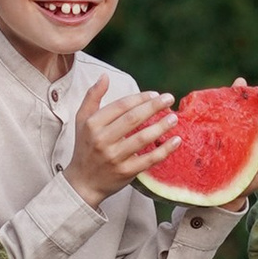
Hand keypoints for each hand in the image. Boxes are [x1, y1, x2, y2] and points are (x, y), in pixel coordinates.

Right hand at [66, 76, 178, 206]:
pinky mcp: (125, 172)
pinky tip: (175, 141)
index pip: (121, 105)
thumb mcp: (82, 120)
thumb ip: (92, 96)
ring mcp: (114, 157)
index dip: (141, 98)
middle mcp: (102, 140)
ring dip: (161, 126)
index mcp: (93, 124)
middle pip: (133, 119)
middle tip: (169, 98)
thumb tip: (104, 76)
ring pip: (142, 138)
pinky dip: (164, 150)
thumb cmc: (85, 147)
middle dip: (154, 106)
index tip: (155, 94)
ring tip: (174, 118)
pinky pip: (148, 159)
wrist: (83, 182)